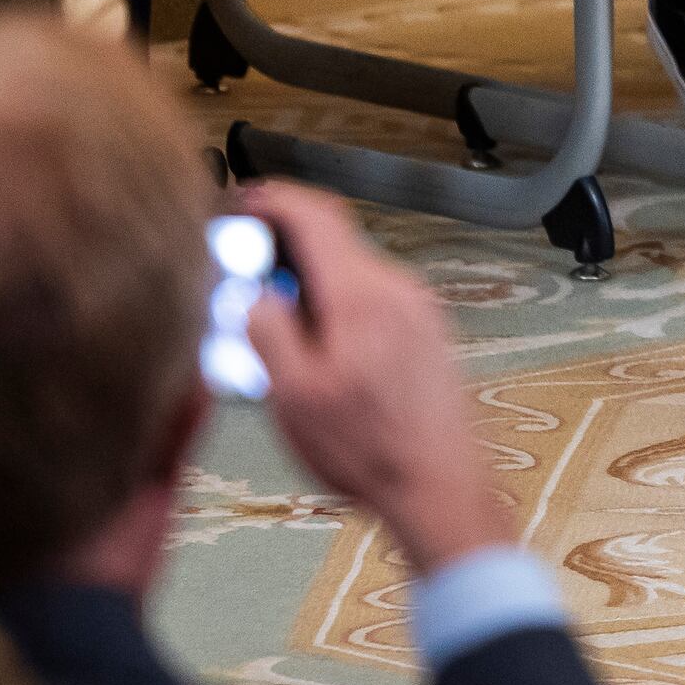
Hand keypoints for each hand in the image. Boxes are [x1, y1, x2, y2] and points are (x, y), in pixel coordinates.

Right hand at [229, 182, 517, 578]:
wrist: (440, 484)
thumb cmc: (370, 450)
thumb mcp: (294, 397)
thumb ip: (269, 332)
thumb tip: (255, 292)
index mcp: (363, 295)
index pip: (317, 215)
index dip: (274, 199)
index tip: (244, 200)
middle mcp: (398, 290)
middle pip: (335, 240)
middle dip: (284, 247)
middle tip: (243, 272)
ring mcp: (418, 309)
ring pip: (351, 272)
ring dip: (309, 280)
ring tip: (272, 322)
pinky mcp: (426, 332)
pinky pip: (372, 298)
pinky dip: (336, 303)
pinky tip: (315, 347)